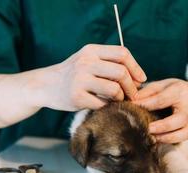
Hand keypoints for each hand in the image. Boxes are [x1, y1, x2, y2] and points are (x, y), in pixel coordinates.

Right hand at [28, 44, 145, 110]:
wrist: (45, 85)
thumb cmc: (73, 74)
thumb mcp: (87, 60)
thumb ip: (109, 64)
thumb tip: (138, 78)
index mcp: (91, 51)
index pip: (122, 53)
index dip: (136, 67)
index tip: (142, 79)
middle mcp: (85, 62)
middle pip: (121, 73)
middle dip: (132, 87)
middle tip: (133, 95)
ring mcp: (80, 80)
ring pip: (114, 89)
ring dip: (120, 98)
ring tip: (117, 100)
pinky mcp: (76, 97)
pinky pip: (102, 104)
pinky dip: (107, 106)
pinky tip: (103, 104)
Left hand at [133, 79, 187, 142]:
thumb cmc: (170, 90)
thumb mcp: (159, 86)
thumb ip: (146, 92)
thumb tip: (132, 100)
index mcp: (180, 91)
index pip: (162, 99)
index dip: (146, 104)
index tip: (132, 106)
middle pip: (179, 119)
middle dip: (162, 126)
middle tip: (147, 128)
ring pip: (184, 132)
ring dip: (167, 137)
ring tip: (152, 137)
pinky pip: (183, 138)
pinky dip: (170, 140)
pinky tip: (158, 139)